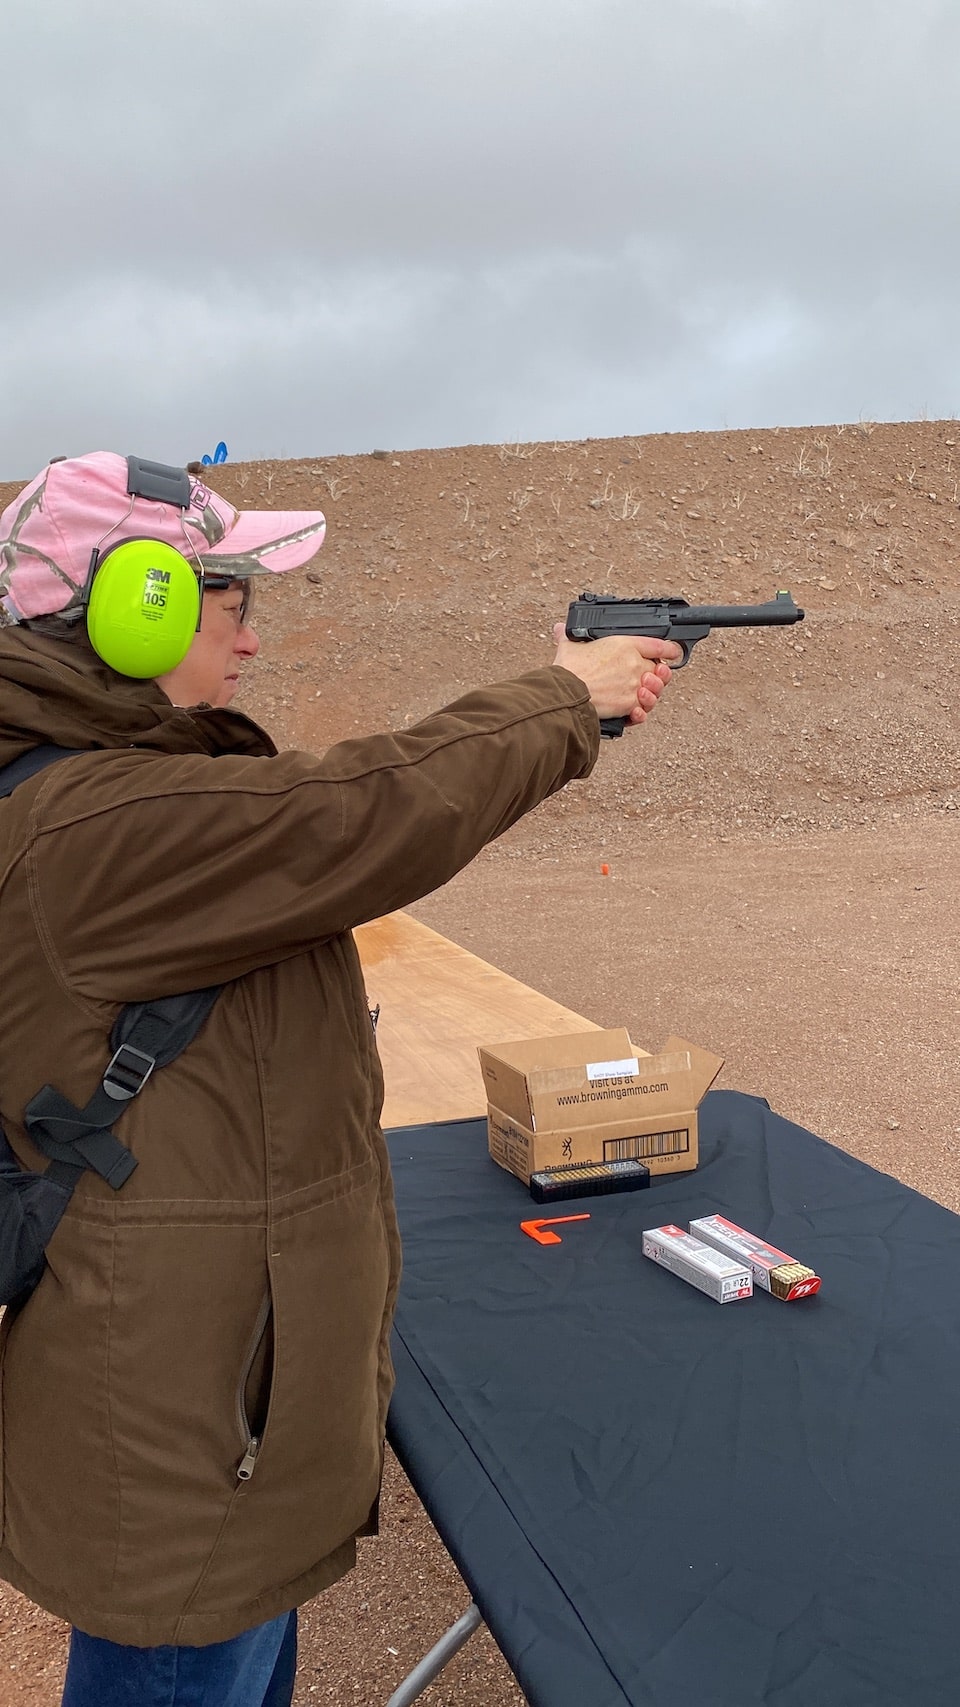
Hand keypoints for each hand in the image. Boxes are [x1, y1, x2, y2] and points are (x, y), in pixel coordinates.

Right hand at [551, 625, 681, 725]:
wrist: (567, 693)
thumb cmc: (569, 669)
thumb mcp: (569, 645)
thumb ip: (568, 636)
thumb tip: (559, 629)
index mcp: (625, 645)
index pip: (658, 644)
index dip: (669, 649)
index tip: (672, 652)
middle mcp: (635, 664)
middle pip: (658, 670)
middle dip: (656, 675)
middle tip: (646, 678)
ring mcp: (634, 686)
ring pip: (654, 691)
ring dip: (651, 693)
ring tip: (641, 693)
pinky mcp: (629, 705)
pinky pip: (644, 710)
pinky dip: (641, 712)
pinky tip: (635, 710)